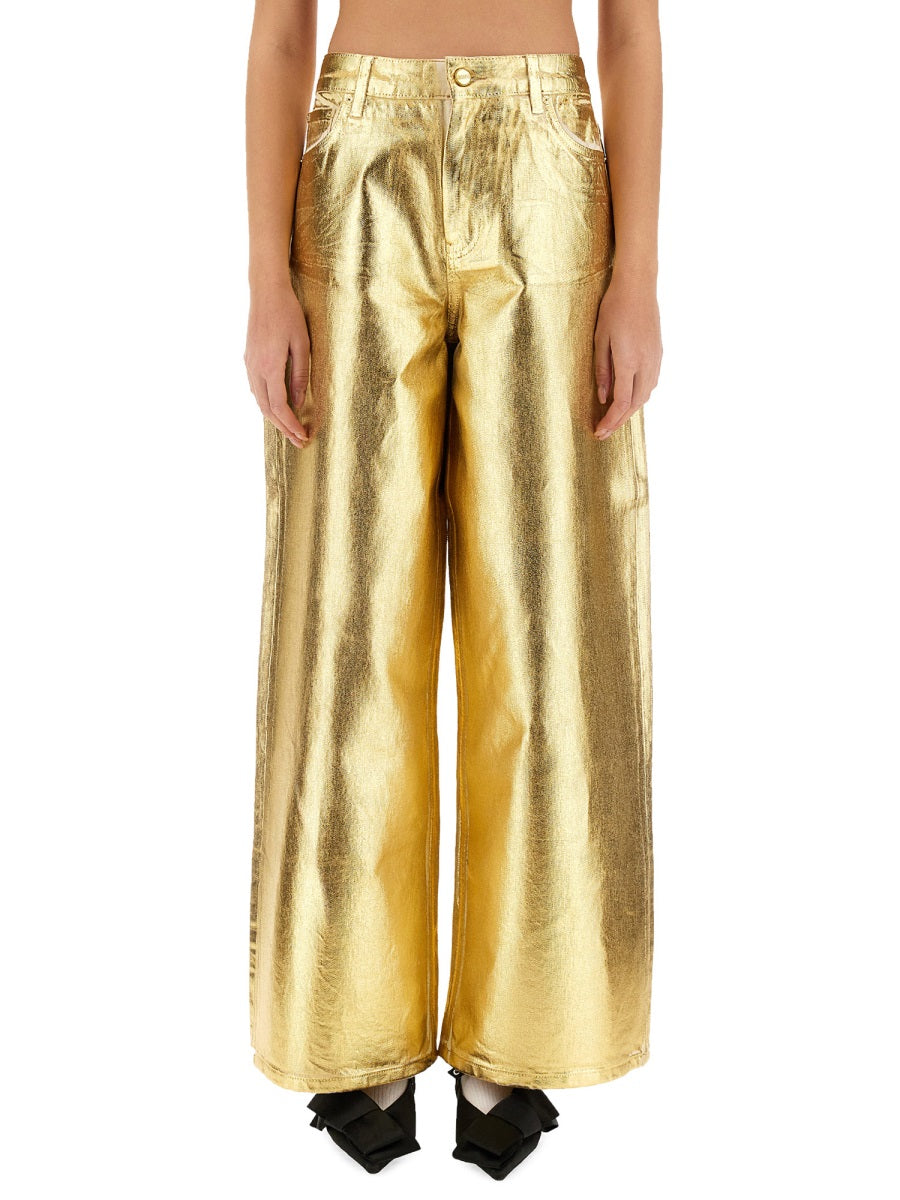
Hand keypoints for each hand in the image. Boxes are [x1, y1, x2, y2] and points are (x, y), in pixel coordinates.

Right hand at [244, 279, 310, 448]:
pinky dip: (266, 404)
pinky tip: (277, 408)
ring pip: (259, 401)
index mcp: (269, 367)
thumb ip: (298, 375)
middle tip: (299, 441)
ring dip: (274, 418)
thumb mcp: (302, 345)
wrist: (266, 292)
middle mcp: (255, 369)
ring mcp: (249, 364)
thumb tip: (298, 403)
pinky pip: (256, 389)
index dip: (291, 425)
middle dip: (283, 428)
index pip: (279, 407)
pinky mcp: (248, 359)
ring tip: (290, 429)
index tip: (303, 437)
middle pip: (267, 409)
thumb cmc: (288, 314)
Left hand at [593, 271, 661, 439]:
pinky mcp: (659, 354)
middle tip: (604, 432)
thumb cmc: (614, 309)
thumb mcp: (600, 341)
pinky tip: (629, 399)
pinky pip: (651, 383)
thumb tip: (604, 398)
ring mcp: (656, 359)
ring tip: (614, 418)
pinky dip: (639, 396)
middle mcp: (646, 364)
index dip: (610, 422)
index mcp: (629, 362)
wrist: (638, 287)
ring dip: (630, 410)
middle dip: (619, 422)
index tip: (599, 432)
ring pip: (645, 395)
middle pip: (635, 404)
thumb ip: (603, 371)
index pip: (621, 403)